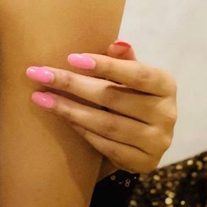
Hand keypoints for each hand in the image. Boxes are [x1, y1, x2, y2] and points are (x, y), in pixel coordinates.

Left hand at [25, 41, 177, 174]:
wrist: (147, 135)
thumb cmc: (134, 95)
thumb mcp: (132, 74)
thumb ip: (125, 59)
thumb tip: (116, 43)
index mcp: (165, 85)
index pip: (136, 73)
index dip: (105, 65)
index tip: (71, 58)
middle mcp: (167, 114)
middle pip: (113, 98)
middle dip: (72, 84)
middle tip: (40, 75)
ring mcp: (157, 142)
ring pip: (106, 124)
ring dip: (69, 110)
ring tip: (41, 98)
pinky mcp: (144, 163)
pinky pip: (106, 146)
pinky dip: (81, 131)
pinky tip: (62, 118)